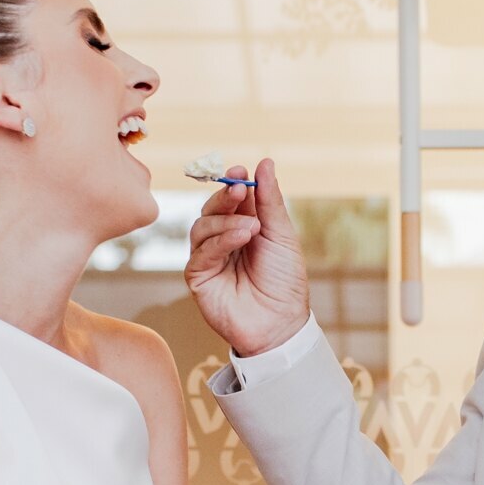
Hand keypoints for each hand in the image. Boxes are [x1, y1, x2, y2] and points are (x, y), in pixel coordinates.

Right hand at [185, 158, 310, 358]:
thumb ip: (270, 201)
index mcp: (245, 227)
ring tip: (251, 228)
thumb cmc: (285, 282)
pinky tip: (241, 238)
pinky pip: (201, 251)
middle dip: (225, 195)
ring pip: (202, 226)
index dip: (234, 181)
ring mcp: (209, 258)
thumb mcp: (281, 235)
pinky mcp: (198, 276)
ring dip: (226, 221)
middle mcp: (223, 240)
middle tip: (240, 188)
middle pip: (212, 208)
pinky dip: (221, 240)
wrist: (281, 323)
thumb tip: (264, 162)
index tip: (242, 171)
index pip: (232, 198)